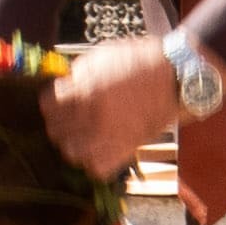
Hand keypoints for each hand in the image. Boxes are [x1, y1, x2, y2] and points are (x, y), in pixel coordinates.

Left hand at [42, 37, 188, 173]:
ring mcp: (109, 137)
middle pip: (55, 132)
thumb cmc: (141, 62)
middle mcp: (94, 117)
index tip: (60, 98)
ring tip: (84, 133)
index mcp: (85, 91)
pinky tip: (99, 146)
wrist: (177, 77)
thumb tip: (63, 86)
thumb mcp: (102, 56)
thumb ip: (77, 74)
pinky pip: (97, 168)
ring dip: (74, 143)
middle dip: (60, 122)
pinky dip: (94, 160)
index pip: (48, 106)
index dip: (53, 100)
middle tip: (71, 116)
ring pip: (72, 153)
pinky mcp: (126, 150)